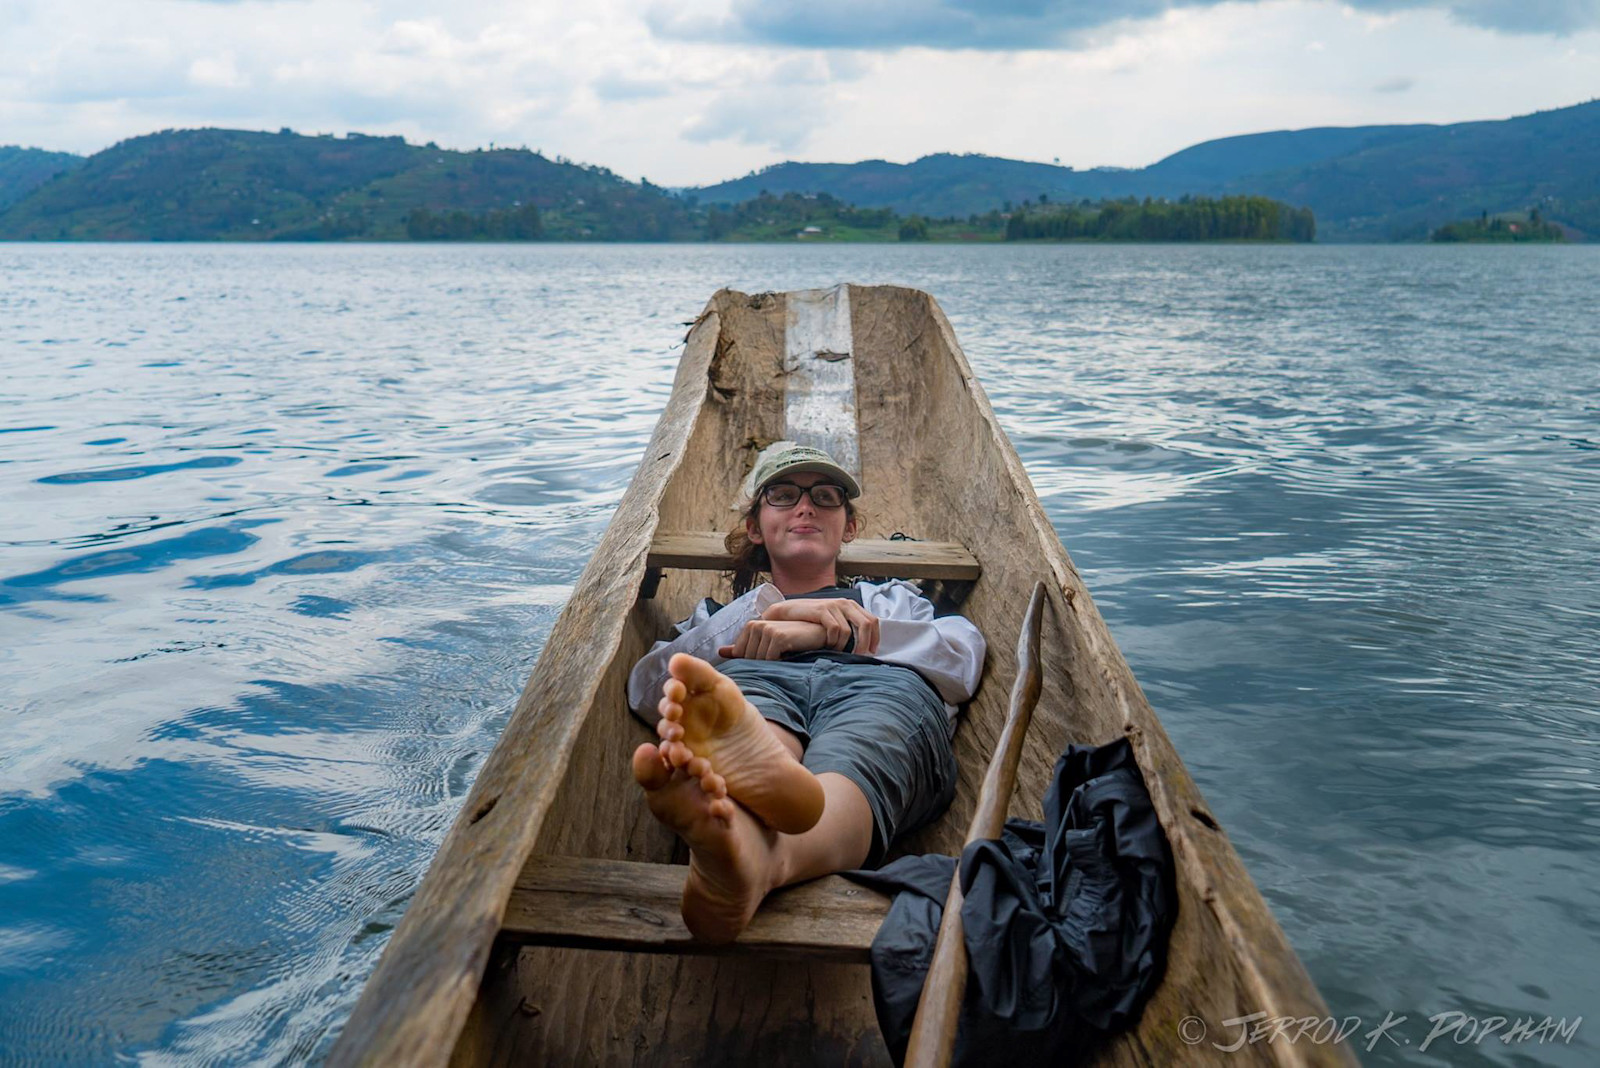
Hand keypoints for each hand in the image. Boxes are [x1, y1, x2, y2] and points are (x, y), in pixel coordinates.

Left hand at [718, 619, 827, 659]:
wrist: (817, 634)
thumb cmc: (793, 640)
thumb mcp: (766, 644)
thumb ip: (743, 647)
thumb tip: (720, 651)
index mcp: (751, 625)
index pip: (740, 654)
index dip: (752, 662)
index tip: (768, 660)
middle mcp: (756, 625)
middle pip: (748, 658)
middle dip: (761, 664)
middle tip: (778, 660)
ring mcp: (767, 629)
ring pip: (758, 660)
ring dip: (771, 665)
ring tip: (783, 657)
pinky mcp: (778, 636)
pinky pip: (769, 660)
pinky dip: (778, 663)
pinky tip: (788, 657)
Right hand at [761, 598, 879, 653]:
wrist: (788, 612)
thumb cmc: (812, 620)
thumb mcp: (833, 619)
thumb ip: (848, 625)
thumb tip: (864, 643)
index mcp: (851, 605)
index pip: (873, 620)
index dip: (875, 637)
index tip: (872, 651)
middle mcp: (845, 603)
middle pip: (866, 624)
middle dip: (864, 643)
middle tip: (859, 656)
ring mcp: (833, 605)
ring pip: (849, 631)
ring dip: (844, 646)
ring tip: (838, 653)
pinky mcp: (822, 610)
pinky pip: (835, 629)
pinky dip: (833, 641)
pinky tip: (828, 646)